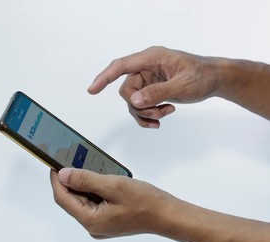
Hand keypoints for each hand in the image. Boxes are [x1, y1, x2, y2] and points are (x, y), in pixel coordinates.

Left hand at [50, 168, 175, 237]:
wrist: (166, 214)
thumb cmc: (145, 202)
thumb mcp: (113, 185)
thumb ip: (86, 180)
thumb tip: (63, 175)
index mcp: (91, 220)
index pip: (63, 199)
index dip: (56, 180)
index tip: (54, 164)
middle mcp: (93, 225)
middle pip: (72, 200)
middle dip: (70, 180)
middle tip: (70, 161)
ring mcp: (100, 224)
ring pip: (82, 200)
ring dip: (82, 183)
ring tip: (86, 166)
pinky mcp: (107, 219)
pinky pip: (93, 202)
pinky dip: (93, 189)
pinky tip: (98, 177)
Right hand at [88, 46, 219, 127]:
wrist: (213, 80)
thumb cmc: (201, 75)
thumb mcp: (182, 85)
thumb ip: (157, 92)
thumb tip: (134, 101)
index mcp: (151, 58)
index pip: (121, 66)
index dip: (104, 77)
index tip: (92, 90)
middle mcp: (146, 68)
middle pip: (127, 90)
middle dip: (140, 107)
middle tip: (158, 114)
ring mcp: (148, 81)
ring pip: (133, 102)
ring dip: (146, 113)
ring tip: (166, 113)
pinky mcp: (151, 91)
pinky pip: (140, 107)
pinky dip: (148, 116)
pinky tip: (160, 119)